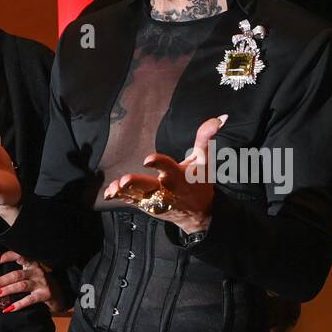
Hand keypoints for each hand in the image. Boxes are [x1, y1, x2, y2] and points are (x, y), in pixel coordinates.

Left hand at [0, 250, 62, 312]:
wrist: (60, 294)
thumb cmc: (40, 283)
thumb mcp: (31, 274)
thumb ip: (18, 272)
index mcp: (32, 263)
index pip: (18, 255)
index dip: (5, 257)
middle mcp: (37, 271)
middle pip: (16, 274)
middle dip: (1, 280)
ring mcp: (42, 282)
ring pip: (21, 285)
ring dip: (7, 290)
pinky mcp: (45, 294)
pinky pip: (30, 299)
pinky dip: (18, 304)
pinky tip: (8, 308)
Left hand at [102, 115, 223, 233]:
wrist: (199, 214)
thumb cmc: (200, 183)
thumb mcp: (204, 160)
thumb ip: (206, 138)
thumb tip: (220, 117)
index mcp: (180, 177)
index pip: (169, 168)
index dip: (159, 163)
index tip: (148, 159)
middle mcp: (167, 190)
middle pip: (150, 187)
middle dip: (137, 184)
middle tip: (125, 180)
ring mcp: (156, 200)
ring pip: (138, 197)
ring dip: (125, 192)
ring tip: (114, 187)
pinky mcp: (148, 206)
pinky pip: (133, 203)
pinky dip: (122, 198)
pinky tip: (111, 192)